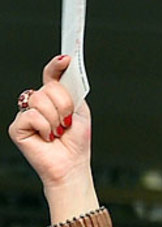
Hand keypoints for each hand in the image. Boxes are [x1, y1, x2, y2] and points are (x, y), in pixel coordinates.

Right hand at [8, 55, 91, 191]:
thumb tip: (66, 71)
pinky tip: (47, 138)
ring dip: (55, 119)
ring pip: (39, 99)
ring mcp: (26, 114)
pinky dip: (44, 128)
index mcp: (53, 99)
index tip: (66, 59)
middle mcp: (38, 104)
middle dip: (63, 106)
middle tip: (67, 123)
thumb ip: (72, 91)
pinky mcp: (16, 127)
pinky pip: (31, 115)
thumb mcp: (80, 113)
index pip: (51, 76)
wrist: (71, 167)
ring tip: (57, 133)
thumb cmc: (76, 144)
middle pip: (48, 88)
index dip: (56, 66)